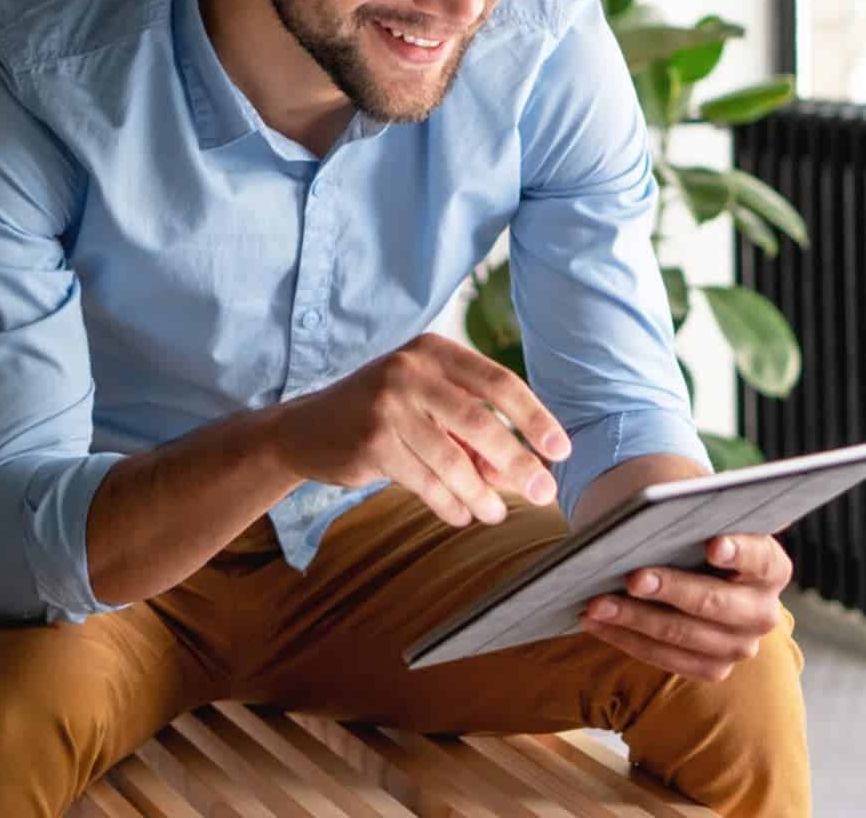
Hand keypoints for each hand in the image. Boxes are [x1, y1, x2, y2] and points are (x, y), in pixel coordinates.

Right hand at [269, 332, 572, 528]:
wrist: (306, 428)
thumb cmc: (383, 413)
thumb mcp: (427, 404)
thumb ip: (472, 431)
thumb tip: (524, 472)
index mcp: (434, 351)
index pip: (498, 382)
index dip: (534, 417)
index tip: (560, 448)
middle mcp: (410, 370)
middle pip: (479, 422)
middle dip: (517, 461)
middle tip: (544, 492)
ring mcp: (387, 406)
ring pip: (452, 460)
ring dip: (481, 493)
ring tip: (497, 513)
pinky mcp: (371, 443)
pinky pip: (424, 482)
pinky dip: (449, 503)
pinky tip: (462, 515)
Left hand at [579, 532, 791, 681]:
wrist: (696, 568)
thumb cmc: (694, 534)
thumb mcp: (701, 519)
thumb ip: (692, 514)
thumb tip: (656, 508)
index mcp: (772, 567)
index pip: (760, 558)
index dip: (738, 552)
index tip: (712, 544)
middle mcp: (763, 612)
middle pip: (715, 603)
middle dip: (671, 588)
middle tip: (632, 576)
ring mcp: (739, 646)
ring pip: (682, 635)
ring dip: (634, 618)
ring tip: (596, 602)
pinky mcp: (712, 668)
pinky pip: (664, 659)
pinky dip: (625, 638)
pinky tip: (595, 621)